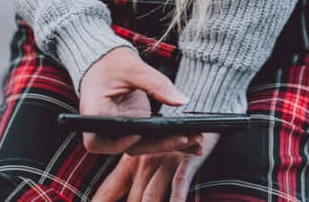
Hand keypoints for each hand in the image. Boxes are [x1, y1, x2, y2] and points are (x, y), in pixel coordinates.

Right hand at [79, 46, 195, 156]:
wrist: (104, 61)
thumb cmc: (111, 62)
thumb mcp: (133, 67)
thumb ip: (156, 84)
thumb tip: (181, 100)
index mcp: (94, 112)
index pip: (99, 141)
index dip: (118, 142)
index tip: (139, 134)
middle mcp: (104, 128)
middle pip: (128, 146)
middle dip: (159, 145)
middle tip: (185, 138)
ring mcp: (119, 130)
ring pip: (142, 146)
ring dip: (168, 145)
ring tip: (195, 140)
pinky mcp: (132, 127)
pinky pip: (149, 138)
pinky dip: (167, 139)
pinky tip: (189, 138)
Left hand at [91, 131, 221, 201]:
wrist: (199, 115)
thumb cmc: (173, 141)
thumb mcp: (149, 157)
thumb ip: (134, 181)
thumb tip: (132, 199)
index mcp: (131, 161)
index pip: (110, 191)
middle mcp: (145, 162)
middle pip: (133, 200)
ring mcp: (165, 161)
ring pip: (150, 196)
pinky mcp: (185, 161)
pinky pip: (178, 184)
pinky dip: (176, 199)